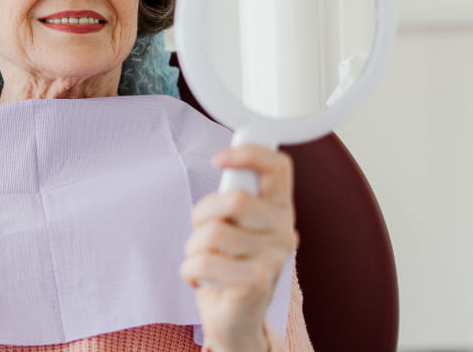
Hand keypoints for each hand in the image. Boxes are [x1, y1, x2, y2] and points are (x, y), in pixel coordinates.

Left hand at [179, 145, 297, 351]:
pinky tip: (200, 278)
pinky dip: (189, 270)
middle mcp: (283, 231)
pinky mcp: (256, 284)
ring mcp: (273, 259)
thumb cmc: (229, 264)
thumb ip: (233, 197)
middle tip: (201, 231)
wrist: (235, 318)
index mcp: (279, 209)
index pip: (279, 167)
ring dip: (193, 246)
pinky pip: (204, 262)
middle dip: (202, 213)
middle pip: (235, 200)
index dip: (249, 154)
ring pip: (213, 232)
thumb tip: (227, 164)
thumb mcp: (234, 224)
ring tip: (203, 258)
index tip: (219, 158)